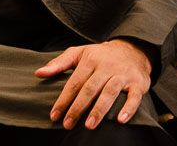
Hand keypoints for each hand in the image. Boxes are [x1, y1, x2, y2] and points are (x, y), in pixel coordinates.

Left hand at [35, 40, 151, 129]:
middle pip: (89, 89)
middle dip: (77, 108)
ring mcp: (122, 75)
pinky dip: (128, 108)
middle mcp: (105, 67)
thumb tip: (38, 73)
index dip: (63, 99)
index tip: (54, 115)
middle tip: (68, 124)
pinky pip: (134, 97)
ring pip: (109, 93)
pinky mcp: (137, 83)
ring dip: (99, 110)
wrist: (131, 50)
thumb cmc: (99, 55)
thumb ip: (58, 63)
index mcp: (89, 61)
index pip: (74, 83)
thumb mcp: (78, 53)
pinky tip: (121, 120)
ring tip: (89, 126)